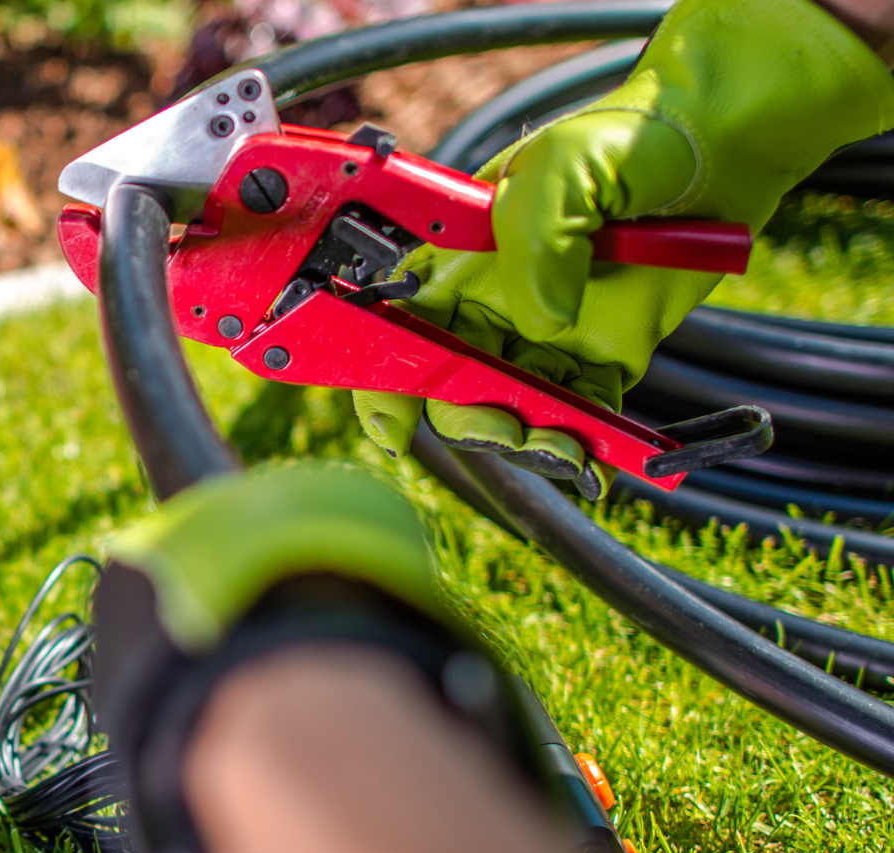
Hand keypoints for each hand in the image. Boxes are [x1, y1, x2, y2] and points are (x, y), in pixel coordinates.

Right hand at [355, 0, 893, 497]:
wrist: (722, 144)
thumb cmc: (628, 137)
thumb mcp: (563, 168)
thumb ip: (536, 242)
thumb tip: (542, 324)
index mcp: (460, 260)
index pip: (399, 327)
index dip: (385, 380)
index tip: (396, 426)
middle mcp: (494, 303)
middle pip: (454, 383)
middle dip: (470, 420)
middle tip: (508, 430)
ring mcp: (550, 333)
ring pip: (516, 408)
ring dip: (529, 441)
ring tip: (562, 449)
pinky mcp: (606, 353)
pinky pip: (586, 414)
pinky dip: (590, 446)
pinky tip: (598, 460)